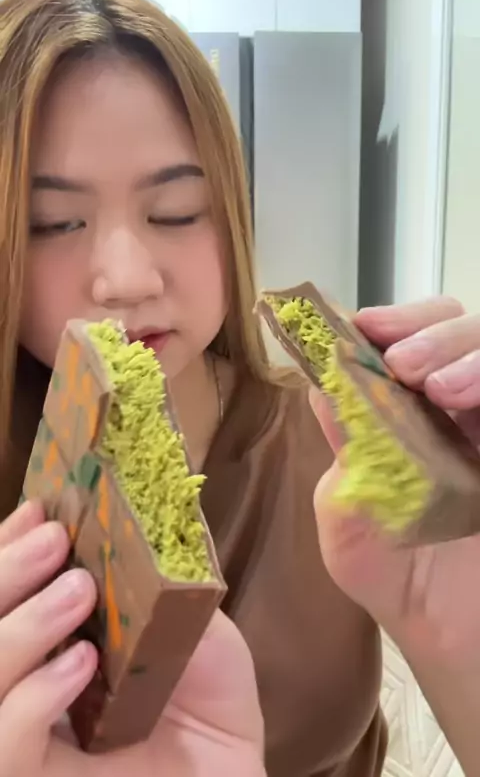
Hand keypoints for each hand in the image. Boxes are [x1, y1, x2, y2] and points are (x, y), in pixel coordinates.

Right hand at [0, 501, 263, 776]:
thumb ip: (150, 569)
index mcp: (48, 637)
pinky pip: (6, 749)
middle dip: (3, 574)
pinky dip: (33, 698)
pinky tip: (81, 664)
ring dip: (17, 629)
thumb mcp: (186, 612)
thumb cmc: (207, 690)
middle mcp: (24, 681)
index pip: (2, 593)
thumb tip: (126, 506)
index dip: (5, 549)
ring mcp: (26, 736)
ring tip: (79, 591)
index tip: (39, 510)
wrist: (234, 765)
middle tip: (52, 540)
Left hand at [310, 296, 479, 669]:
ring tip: (437, 386)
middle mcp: (456, 402)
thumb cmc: (391, 570)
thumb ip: (341, 443)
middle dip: (430, 330)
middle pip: (457, 325)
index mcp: (406, 406)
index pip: (404, 335)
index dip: (389, 321)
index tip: (366, 327)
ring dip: (464, 349)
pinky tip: (463, 400)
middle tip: (402, 359)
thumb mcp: (347, 506)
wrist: (445, 631)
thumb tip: (321, 381)